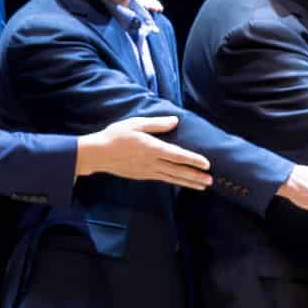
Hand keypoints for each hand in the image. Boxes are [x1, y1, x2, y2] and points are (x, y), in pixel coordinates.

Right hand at [72, 114, 210, 188]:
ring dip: (188, 182)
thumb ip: (156, 124)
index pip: (177, 155)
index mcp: (151, 148)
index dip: (193, 159)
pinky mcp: (142, 175)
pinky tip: (183, 183)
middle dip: (195, 176)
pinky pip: (163, 179)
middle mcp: (151, 162)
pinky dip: (175, 182)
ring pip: (172, 177)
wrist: (96, 154)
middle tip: (211, 180)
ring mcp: (147, 171)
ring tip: (203, 186)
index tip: (207, 164)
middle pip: (177, 170)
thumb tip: (175, 121)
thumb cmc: (115, 136)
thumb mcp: (135, 124)